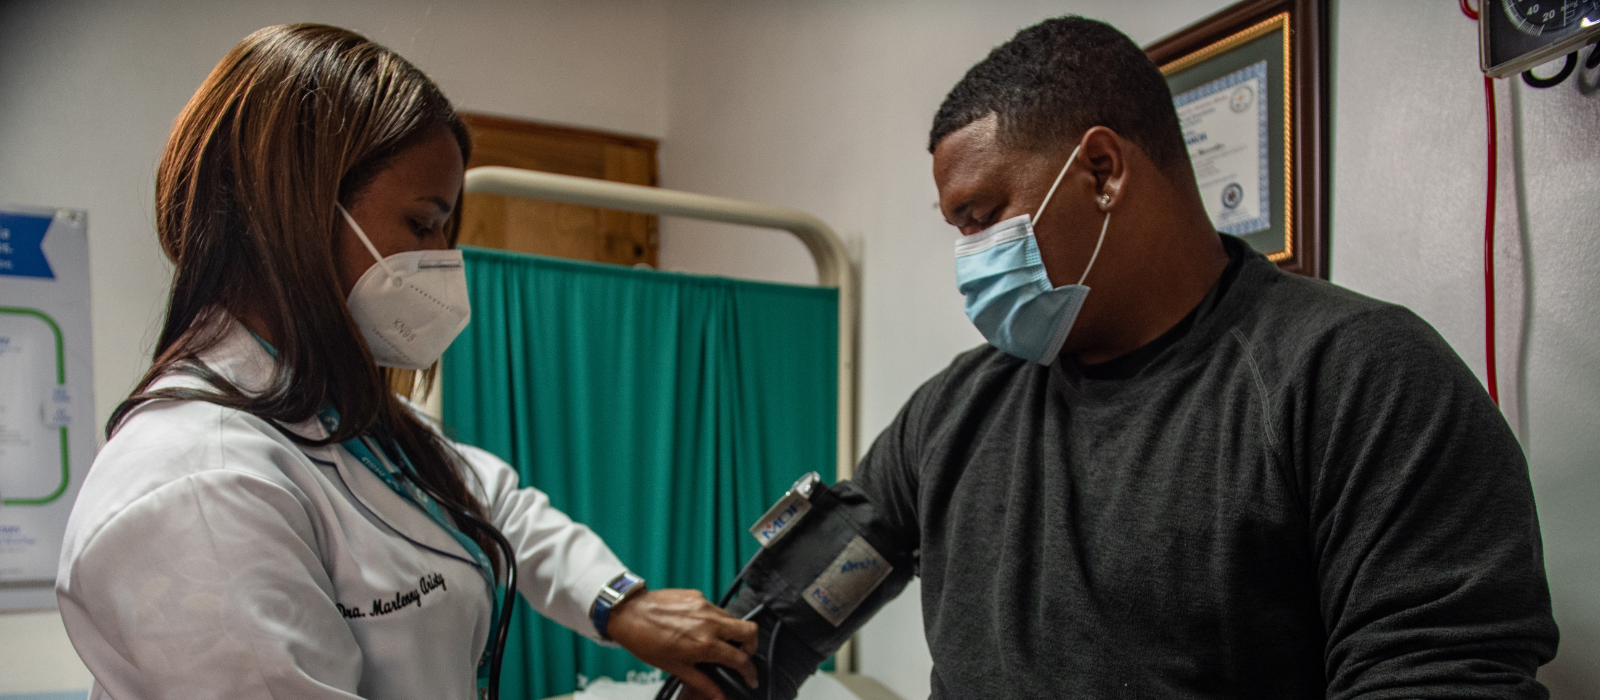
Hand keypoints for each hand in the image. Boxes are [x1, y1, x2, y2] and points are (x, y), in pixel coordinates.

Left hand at [605, 588, 758, 699]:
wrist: (628, 613)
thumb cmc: (644, 639)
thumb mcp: (674, 667)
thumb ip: (701, 681)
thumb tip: (718, 694)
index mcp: (704, 644)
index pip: (741, 659)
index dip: (750, 672)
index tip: (750, 677)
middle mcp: (709, 622)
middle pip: (750, 631)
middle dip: (752, 646)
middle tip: (743, 655)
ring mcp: (705, 606)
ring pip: (734, 619)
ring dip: (733, 632)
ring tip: (719, 642)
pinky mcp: (698, 596)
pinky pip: (717, 609)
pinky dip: (716, 620)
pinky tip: (701, 627)